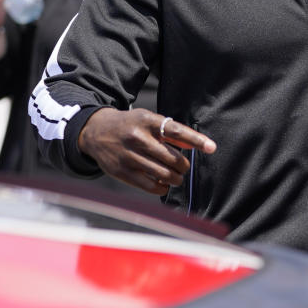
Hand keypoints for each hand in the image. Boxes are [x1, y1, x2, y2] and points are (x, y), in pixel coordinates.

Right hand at [78, 108, 216, 194]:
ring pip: (163, 173)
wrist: (95, 131)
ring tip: (177, 177)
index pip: (176, 131)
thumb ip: (171, 132)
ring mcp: (128, 156)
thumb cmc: (130, 125)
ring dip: (176, 178)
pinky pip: (149, 185)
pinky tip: (164, 184)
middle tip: (184, 167)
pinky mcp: (121, 172)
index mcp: (147, 121)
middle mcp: (137, 138)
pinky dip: (162, 188)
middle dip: (183, 166)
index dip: (196, 140)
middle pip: (172, 157)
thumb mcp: (149, 120)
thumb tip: (194, 145)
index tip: (211, 147)